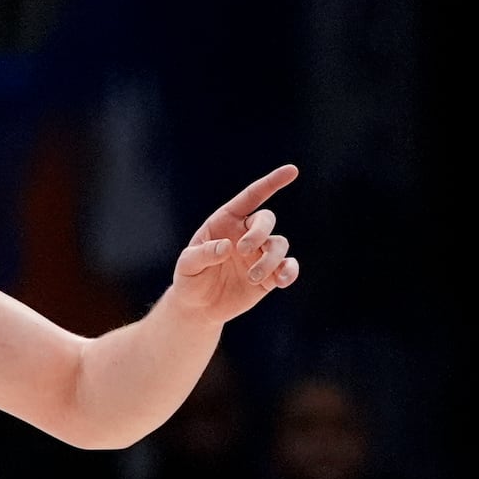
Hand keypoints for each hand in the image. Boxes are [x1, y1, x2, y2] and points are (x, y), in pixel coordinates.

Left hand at [169, 164, 300, 322]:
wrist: (198, 307)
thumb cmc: (189, 279)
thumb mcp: (187, 266)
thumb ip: (203, 254)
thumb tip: (227, 247)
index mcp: (226, 222)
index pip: (251, 197)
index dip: (271, 183)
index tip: (291, 171)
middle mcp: (246, 234)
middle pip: (266, 220)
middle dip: (258, 232)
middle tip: (243, 250)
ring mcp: (259, 254)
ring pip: (279, 244)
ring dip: (270, 259)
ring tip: (253, 278)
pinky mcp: (269, 276)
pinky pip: (287, 267)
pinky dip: (290, 271)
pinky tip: (282, 281)